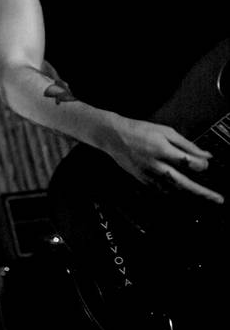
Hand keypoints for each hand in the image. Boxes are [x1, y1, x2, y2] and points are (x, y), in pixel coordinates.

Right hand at [104, 118, 220, 204]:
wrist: (113, 136)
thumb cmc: (139, 130)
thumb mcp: (165, 131)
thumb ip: (187, 144)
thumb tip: (205, 154)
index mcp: (162, 150)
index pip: (189, 163)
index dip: (202, 165)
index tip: (206, 163)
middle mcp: (156, 165)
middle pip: (184, 183)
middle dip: (203, 191)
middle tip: (217, 198)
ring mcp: (149, 174)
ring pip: (174, 189)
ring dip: (189, 192)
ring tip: (203, 195)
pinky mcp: (143, 179)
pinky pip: (162, 189)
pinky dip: (173, 189)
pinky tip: (180, 188)